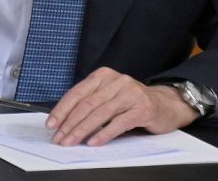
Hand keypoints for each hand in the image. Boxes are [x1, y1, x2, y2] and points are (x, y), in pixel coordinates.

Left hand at [45, 67, 198, 146]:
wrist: (166, 104)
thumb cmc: (132, 102)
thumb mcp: (109, 96)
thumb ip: (91, 103)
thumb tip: (64, 122)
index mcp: (103, 76)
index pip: (77, 93)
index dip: (62, 110)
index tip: (51, 124)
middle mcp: (116, 81)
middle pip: (87, 104)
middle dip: (70, 124)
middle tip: (59, 138)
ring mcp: (130, 93)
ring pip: (100, 114)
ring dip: (82, 131)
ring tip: (71, 142)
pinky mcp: (142, 108)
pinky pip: (119, 123)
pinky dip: (104, 134)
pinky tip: (93, 142)